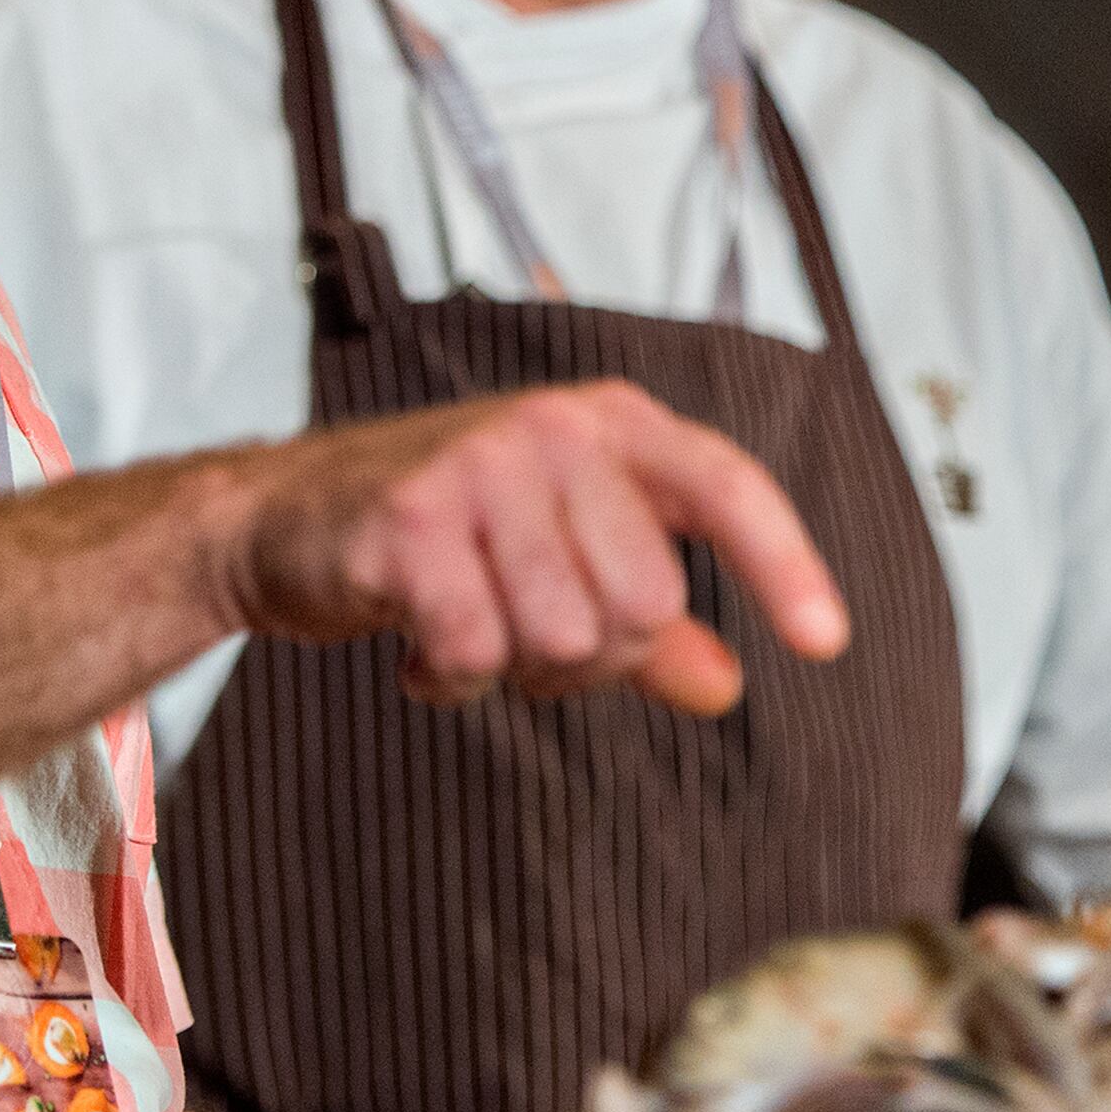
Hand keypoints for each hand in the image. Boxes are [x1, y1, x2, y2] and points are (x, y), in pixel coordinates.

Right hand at [232, 381, 848, 715]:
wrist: (283, 517)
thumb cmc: (444, 534)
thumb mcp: (561, 560)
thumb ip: (650, 625)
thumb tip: (726, 686)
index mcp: (614, 425)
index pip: (728, 488)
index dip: (785, 565)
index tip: (827, 641)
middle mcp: (558, 429)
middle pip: (644, 602)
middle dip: (589, 653)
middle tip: (522, 630)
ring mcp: (481, 467)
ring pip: (564, 636)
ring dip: (513, 665)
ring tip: (466, 624)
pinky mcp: (410, 520)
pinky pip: (477, 650)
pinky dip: (449, 675)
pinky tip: (418, 640)